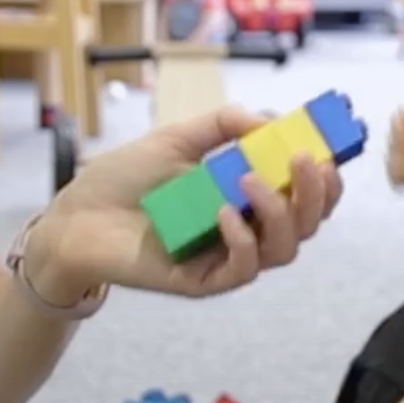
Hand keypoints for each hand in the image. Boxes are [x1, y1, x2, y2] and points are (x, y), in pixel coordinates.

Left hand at [32, 106, 342, 300]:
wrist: (76, 216)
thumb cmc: (123, 178)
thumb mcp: (177, 138)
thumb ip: (223, 125)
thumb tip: (270, 120)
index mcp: (246, 198)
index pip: (303, 197)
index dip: (324, 180)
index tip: (327, 152)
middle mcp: (244, 231)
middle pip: (305, 226)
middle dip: (315, 195)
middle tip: (303, 161)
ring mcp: (224, 258)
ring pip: (282, 251)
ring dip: (279, 213)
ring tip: (249, 180)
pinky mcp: (201, 282)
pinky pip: (241, 270)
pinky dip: (241, 240)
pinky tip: (224, 213)